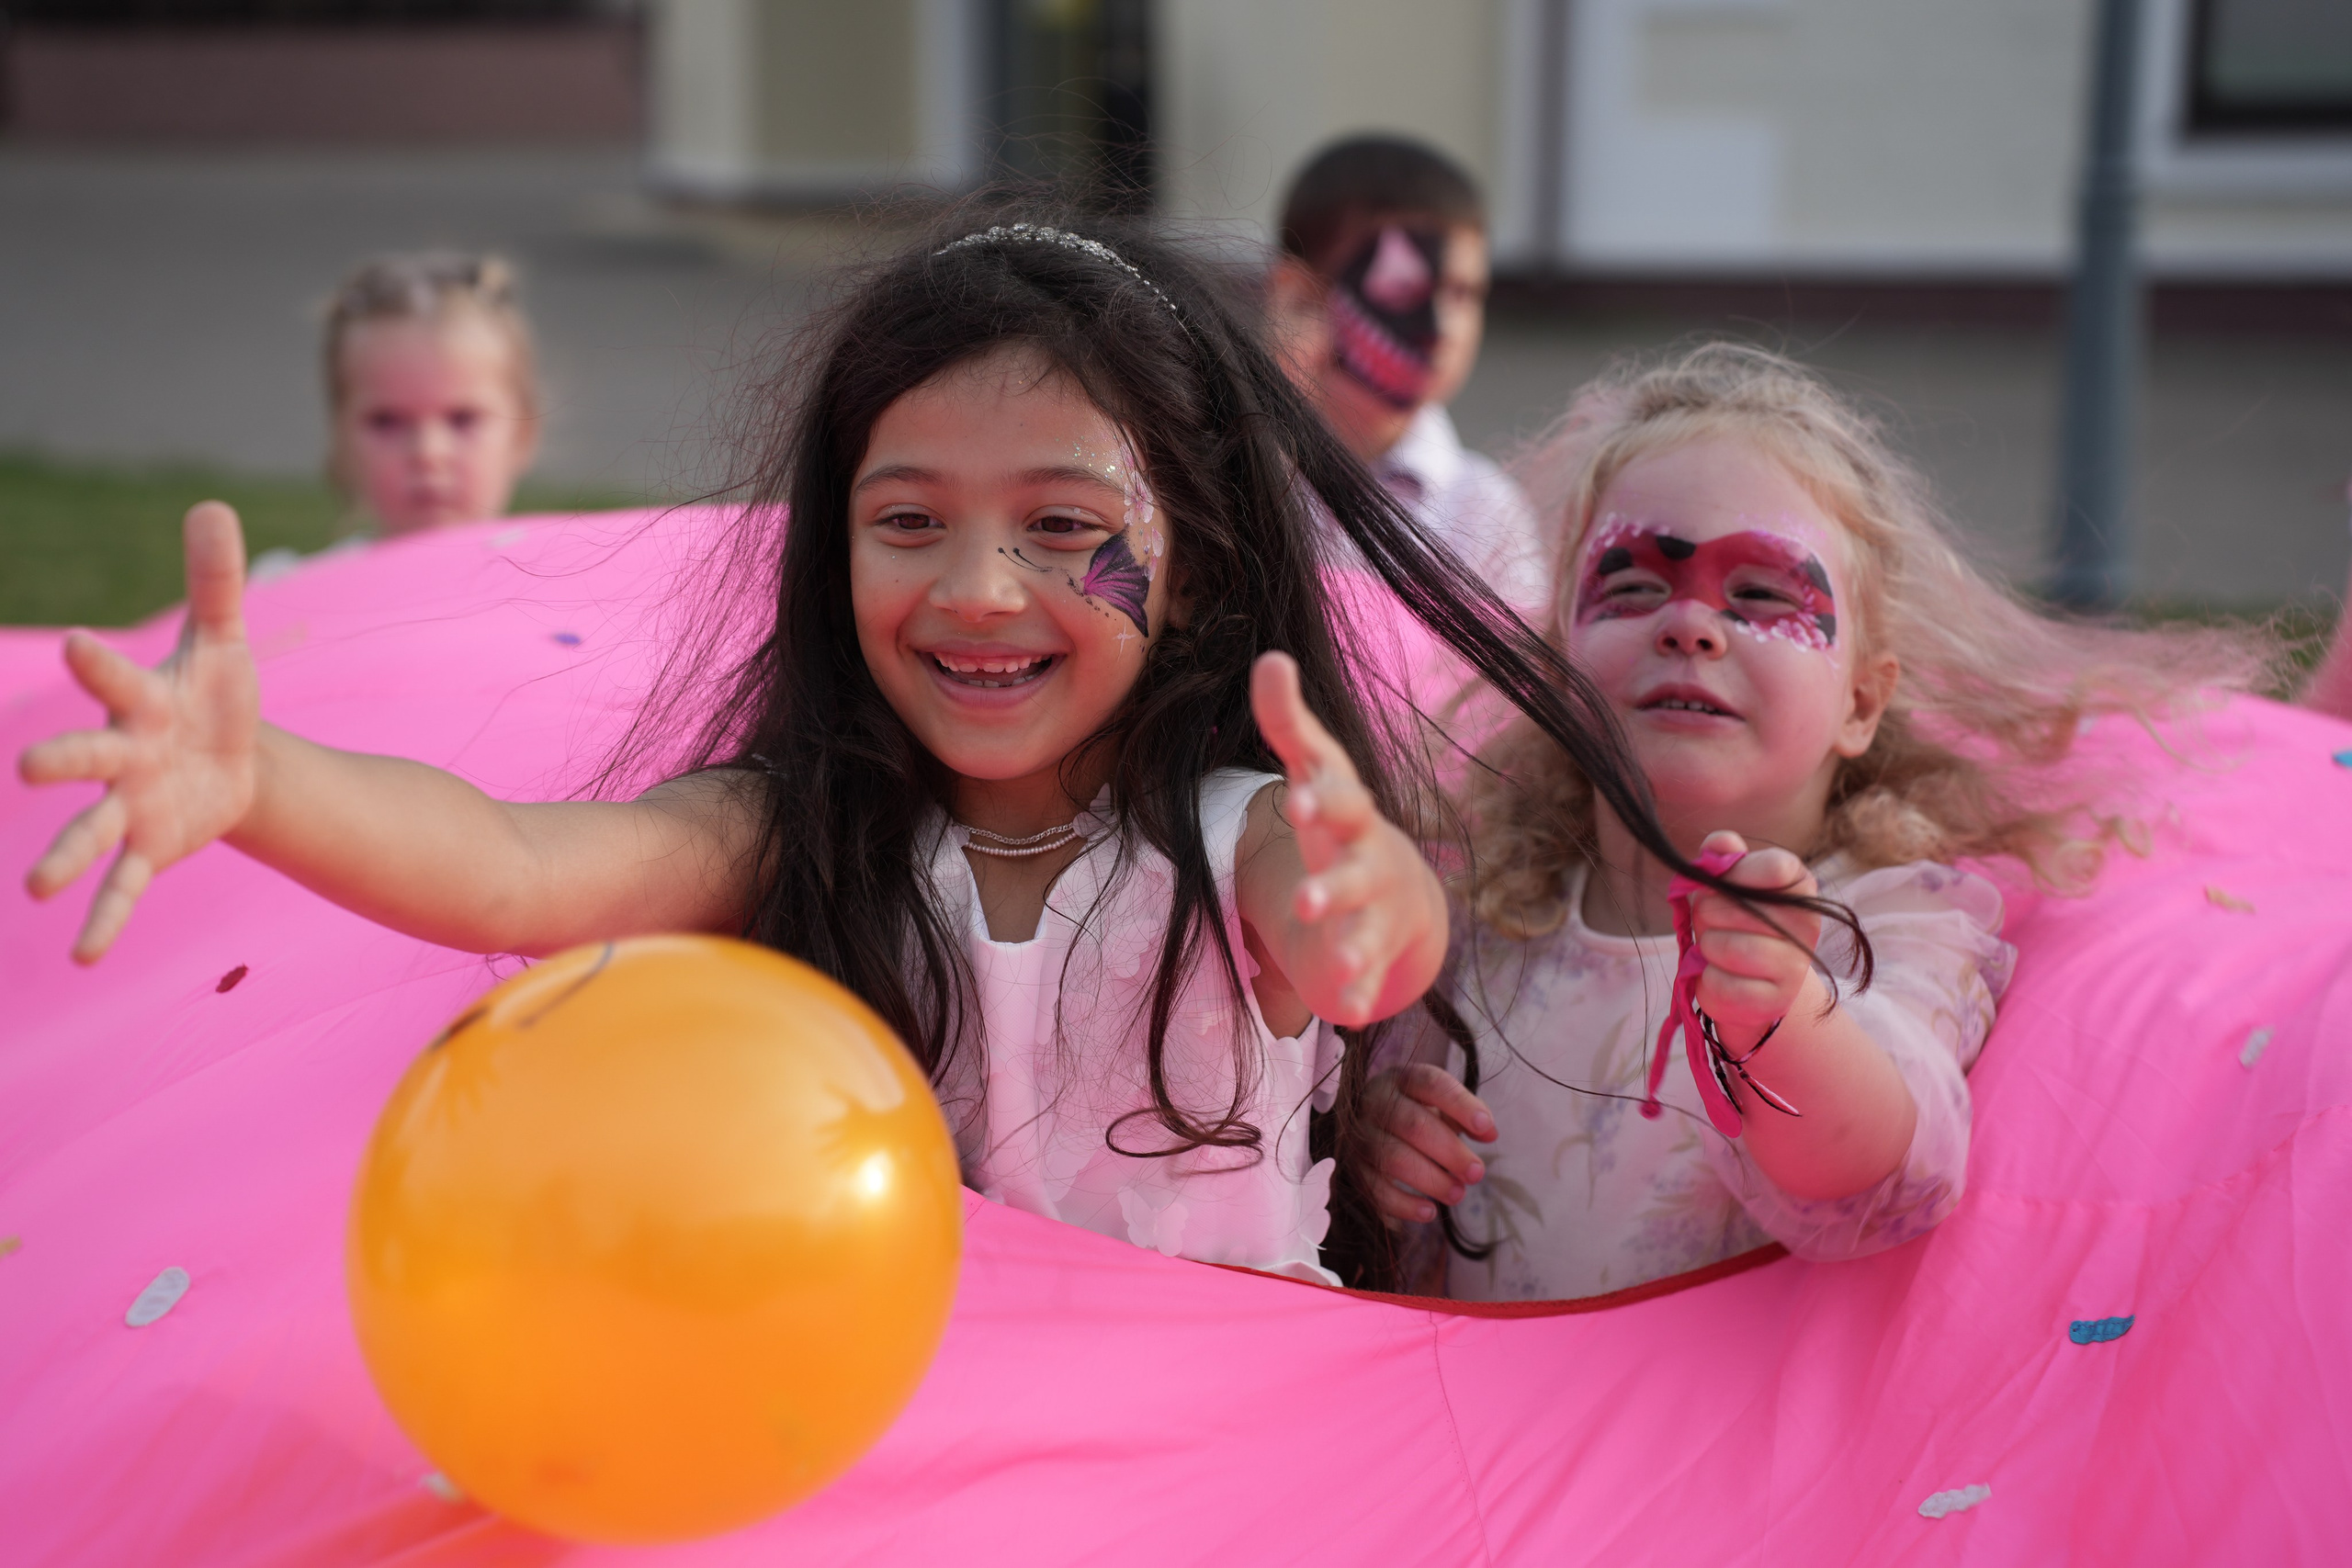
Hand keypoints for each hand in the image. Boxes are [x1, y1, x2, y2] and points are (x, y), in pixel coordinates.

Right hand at [20, 502, 260, 961]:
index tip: (77, 645)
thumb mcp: (225, 640)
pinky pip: (125, 888)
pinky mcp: (149, 847)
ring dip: (64, 857)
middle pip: (87, 757)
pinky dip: (106, 919)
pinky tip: (85, 956)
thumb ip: (216, 580)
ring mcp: (129, 805)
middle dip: (63, 762)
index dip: (100, 661)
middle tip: (27, 769)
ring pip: (90, 832)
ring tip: (36, 886)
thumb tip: (212, 506)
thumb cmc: (215, 693)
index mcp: (141, 699)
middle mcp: (121, 754)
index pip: (118, 676)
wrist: (229, 754)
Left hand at [1249, 651, 1445, 1023]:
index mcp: (1348, 812)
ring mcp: (1376, 909)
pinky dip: (1359, 990)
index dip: (1322, 798)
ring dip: (1354, 945)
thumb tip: (1270, 656)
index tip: (1298, 798)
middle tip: (1309, 901)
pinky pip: (1370, 973)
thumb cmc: (1342, 818)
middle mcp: (1368, 858)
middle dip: (1336, 884)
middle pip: (1356, 870)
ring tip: (1336, 967)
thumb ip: (1289, 720)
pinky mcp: (1375, 951)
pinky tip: (1345, 1010)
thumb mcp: (1316, 770)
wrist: (1402, 888)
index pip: (1340, 798)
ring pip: (1369, 929)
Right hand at [1361, 1063, 1494, 1225]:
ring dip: (1430, 1180)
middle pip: (1413, 1125)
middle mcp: (1375, 1101)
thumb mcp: (1443, 1105)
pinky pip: (1374, 1189)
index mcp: (1402, 1079)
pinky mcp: (1352, 1166)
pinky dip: (1403, 1204)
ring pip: (1392, 1158)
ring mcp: (1359, 1134)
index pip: (1431, 1083)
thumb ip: (1468, 1115)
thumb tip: (1490, 1134)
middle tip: (1477, 1173)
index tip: (1486, 1126)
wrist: (1371, 1124)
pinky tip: (1430, 1212)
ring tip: (1459, 1194)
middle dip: (1450, 1152)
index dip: (1460, 1104)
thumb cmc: (1418, 1112)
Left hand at [1687, 829, 1821, 1044]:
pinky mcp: (1775, 1001)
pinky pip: (1721, 984)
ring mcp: (1795, 966)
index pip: (1776, 866)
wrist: (1744, 982)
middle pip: (1736, 907)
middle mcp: (1807, 924)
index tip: (1721, 882)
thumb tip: (1720, 843)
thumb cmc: (1731, 923)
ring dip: (1707, 947)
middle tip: (1713, 922)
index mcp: (1800, 886)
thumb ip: (1721, 858)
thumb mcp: (1723, 885)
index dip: (1737, 872)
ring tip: (1715, 949)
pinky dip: (1706, 979)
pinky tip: (1719, 975)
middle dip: (1708, 914)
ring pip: (1726, 947)